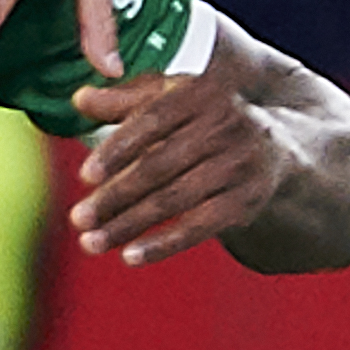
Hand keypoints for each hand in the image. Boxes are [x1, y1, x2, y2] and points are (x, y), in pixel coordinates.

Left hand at [70, 63, 293, 264]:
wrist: (272, 148)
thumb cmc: (204, 119)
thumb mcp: (171, 98)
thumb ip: (125, 100)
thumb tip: (79, 98)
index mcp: (201, 92)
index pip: (152, 121)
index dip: (118, 149)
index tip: (85, 176)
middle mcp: (225, 126)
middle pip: (159, 166)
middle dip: (114, 196)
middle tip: (77, 218)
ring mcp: (238, 165)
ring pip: (173, 201)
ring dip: (128, 225)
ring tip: (90, 243)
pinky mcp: (245, 201)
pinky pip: (198, 228)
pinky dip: (163, 245)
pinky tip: (130, 257)